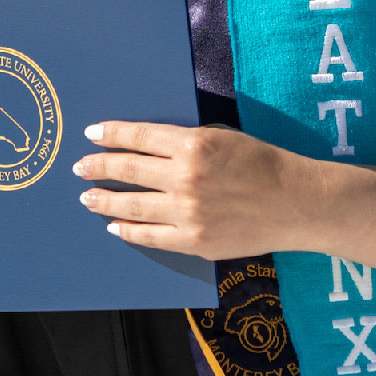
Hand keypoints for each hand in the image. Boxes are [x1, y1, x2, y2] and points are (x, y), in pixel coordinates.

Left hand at [74, 122, 307, 259]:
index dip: (111, 135)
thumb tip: (146, 147)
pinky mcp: (194, 241)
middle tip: (80, 167)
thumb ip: (185, 142)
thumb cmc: (262, 163)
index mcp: (194, 144)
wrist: (295, 202)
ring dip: (105, 200)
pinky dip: (128, 230)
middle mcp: (186, 178)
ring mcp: (188, 213)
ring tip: (87, 197)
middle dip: (99, 166)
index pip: (139, 137)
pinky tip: (115, 225)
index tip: (91, 134)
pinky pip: (150, 236)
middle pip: (128, 170)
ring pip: (132, 206)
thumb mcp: (223, 137)